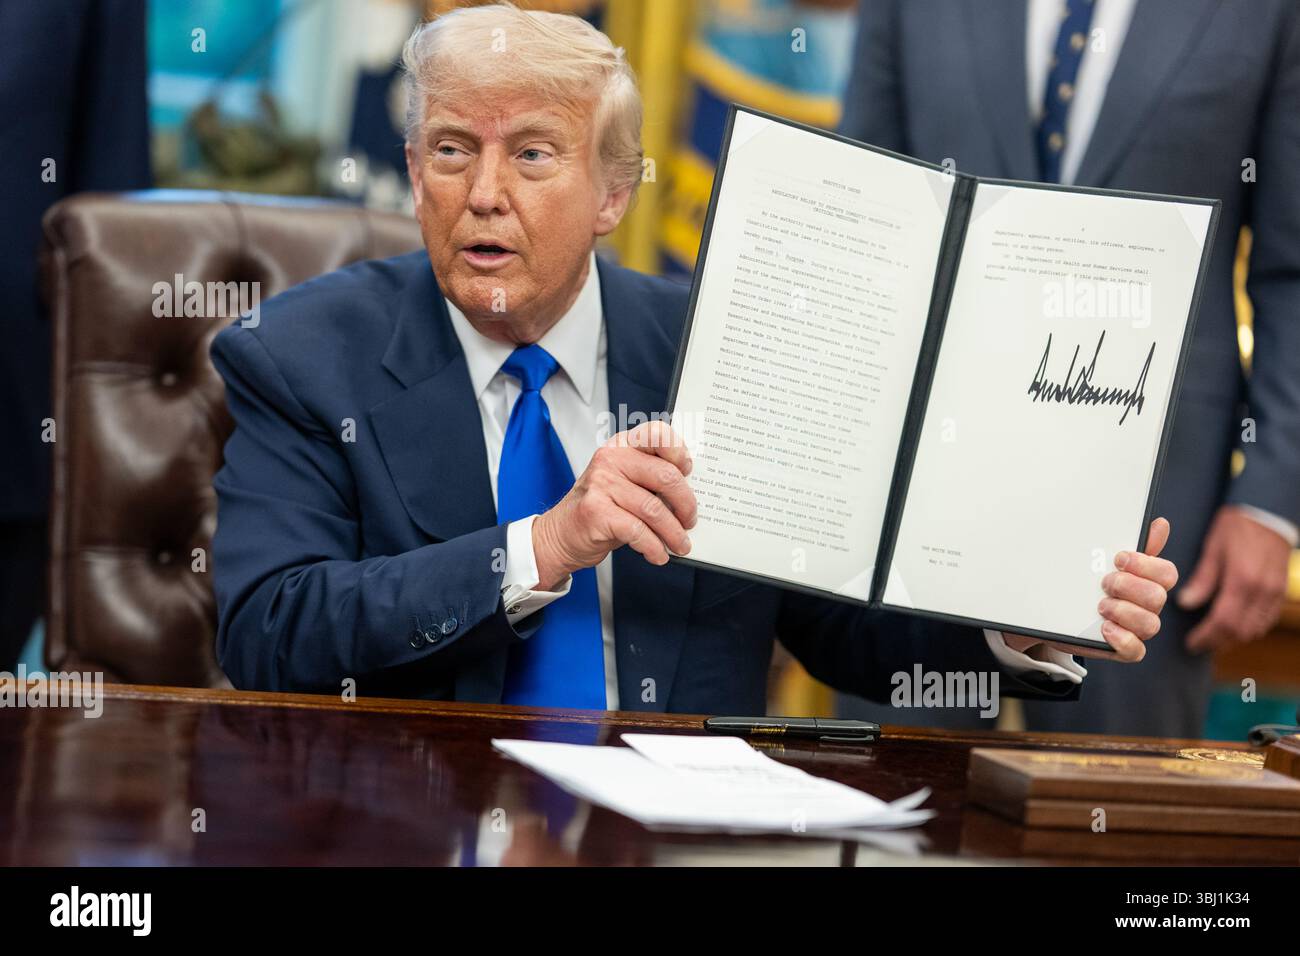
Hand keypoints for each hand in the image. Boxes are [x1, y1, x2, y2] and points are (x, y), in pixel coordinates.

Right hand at [533, 421, 696, 589]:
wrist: (560, 533)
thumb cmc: (601, 507)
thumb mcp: (624, 482)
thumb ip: (651, 477)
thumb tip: (691, 492)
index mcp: (621, 446)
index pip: (657, 434)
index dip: (679, 452)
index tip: (689, 472)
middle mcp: (610, 459)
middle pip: (665, 476)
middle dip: (686, 504)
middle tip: (690, 520)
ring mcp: (601, 484)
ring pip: (654, 509)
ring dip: (673, 533)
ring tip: (680, 544)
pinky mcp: (596, 512)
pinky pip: (638, 531)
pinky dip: (653, 547)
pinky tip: (658, 554)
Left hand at [1004, 517, 1177, 662]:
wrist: (1054, 608)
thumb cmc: (1087, 581)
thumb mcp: (1102, 559)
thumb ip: (1131, 542)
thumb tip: (1160, 524)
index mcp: (1148, 581)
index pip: (1167, 573)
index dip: (1146, 565)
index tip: (1118, 558)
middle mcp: (1147, 606)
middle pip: (1158, 597)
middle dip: (1129, 586)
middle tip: (1104, 582)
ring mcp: (1136, 628)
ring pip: (1150, 624)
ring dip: (1124, 611)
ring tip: (1100, 606)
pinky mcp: (1123, 649)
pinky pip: (1136, 651)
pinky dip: (1123, 639)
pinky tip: (1105, 628)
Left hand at [1177, 505, 1290, 653]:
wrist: (1268, 510)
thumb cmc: (1238, 525)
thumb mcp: (1213, 548)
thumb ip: (1202, 579)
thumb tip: (1186, 602)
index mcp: (1242, 580)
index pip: (1223, 621)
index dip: (1206, 637)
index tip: (1192, 643)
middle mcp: (1262, 590)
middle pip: (1240, 631)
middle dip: (1219, 642)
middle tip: (1200, 644)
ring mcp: (1275, 592)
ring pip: (1256, 628)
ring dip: (1235, 637)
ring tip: (1215, 638)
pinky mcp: (1281, 590)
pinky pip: (1268, 619)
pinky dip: (1252, 627)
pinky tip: (1237, 625)